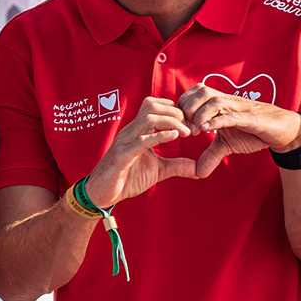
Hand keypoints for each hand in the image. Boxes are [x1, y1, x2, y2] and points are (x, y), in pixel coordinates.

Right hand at [81, 95, 214, 207]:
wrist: (102, 194)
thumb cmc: (127, 179)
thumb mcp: (158, 171)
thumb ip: (177, 166)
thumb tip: (199, 170)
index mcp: (138, 131)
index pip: (156, 106)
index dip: (175, 110)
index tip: (191, 124)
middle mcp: (131, 131)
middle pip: (153, 106)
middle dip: (176, 113)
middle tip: (191, 127)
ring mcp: (126, 141)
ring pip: (148, 118)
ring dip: (171, 121)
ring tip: (186, 132)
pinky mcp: (123, 156)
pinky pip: (141, 141)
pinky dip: (159, 136)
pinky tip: (174, 136)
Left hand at [177, 84, 300, 167]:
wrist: (280, 130)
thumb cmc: (253, 132)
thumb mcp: (227, 145)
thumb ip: (211, 155)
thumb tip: (198, 173)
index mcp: (218, 103)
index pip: (193, 94)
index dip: (183, 107)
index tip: (181, 126)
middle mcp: (226, 101)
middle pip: (200, 92)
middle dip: (188, 109)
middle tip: (187, 129)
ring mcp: (238, 108)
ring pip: (213, 100)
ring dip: (200, 114)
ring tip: (196, 131)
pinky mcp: (250, 118)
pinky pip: (231, 115)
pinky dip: (217, 120)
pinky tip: (208, 130)